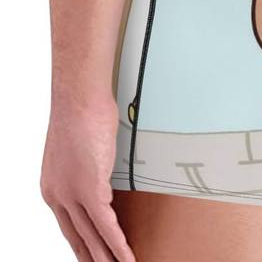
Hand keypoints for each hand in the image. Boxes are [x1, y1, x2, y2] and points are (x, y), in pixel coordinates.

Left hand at [41, 98, 134, 260]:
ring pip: (92, 235)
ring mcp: (72, 193)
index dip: (81, 244)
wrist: (79, 99)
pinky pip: (106, 225)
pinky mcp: (91, 188)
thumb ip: (86, 166)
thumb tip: (100, 173)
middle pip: (77, 237)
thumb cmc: (80, 112)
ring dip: (107, 257)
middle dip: (92, 257)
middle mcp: (58, 195)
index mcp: (53, 186)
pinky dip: (117, 243)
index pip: (68, 225)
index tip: (91, 255)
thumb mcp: (79, 147)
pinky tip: (125, 255)